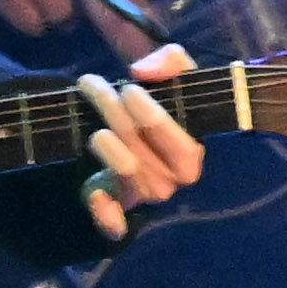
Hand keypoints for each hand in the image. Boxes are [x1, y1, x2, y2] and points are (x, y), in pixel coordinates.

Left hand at [74, 46, 210, 244]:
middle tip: (97, 88)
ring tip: (96, 126)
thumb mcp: (172, 78)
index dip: (156, 119)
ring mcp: (142, 196)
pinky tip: (95, 193)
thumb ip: (170, 63)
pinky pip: (114, 224)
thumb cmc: (161, 106)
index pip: (183, 148)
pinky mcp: (116, 205)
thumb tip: (145, 70)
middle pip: (145, 157)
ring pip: (127, 177)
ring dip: (108, 148)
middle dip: (119, 119)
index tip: (130, 88)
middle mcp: (170, 181)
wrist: (138, 130)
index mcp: (191, 156)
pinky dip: (106, 215)